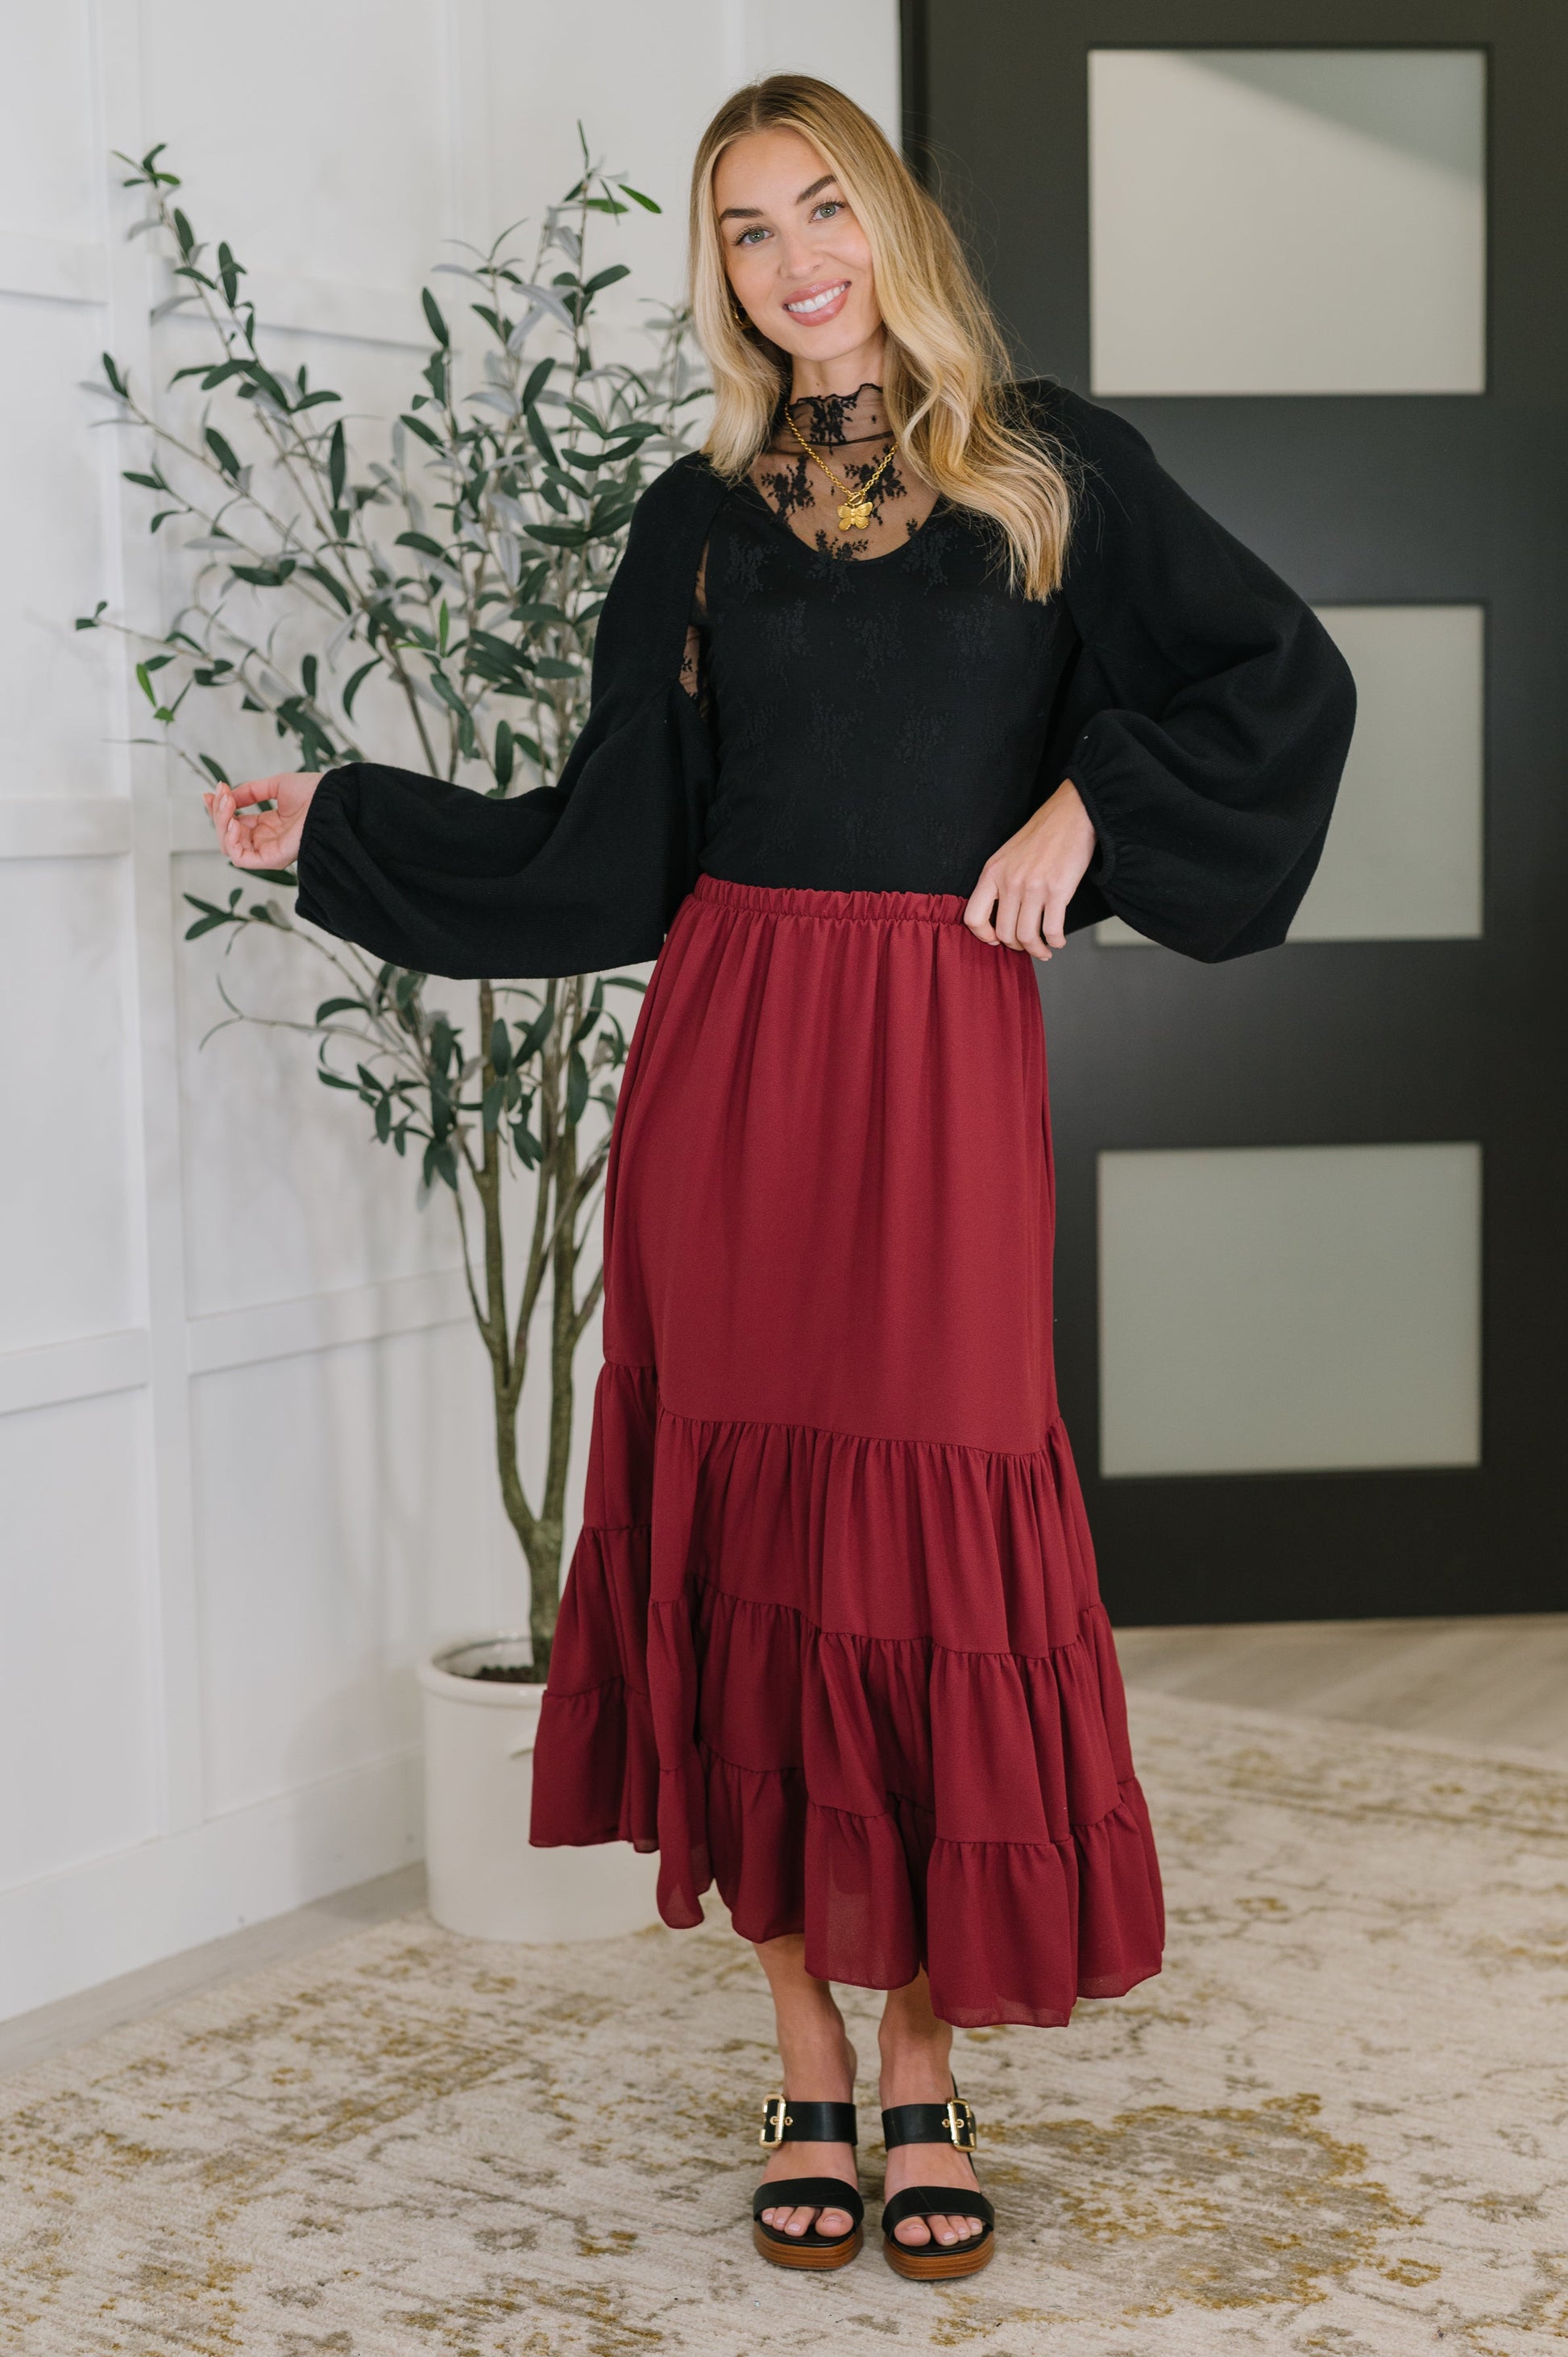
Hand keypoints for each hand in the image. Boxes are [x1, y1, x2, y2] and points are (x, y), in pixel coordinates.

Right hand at [202, 772, 323, 869]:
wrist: (332, 798)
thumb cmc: (313, 793)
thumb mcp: (274, 787)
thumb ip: (250, 792)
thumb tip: (227, 796)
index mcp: (268, 826)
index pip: (234, 823)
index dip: (219, 808)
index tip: (213, 791)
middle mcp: (266, 841)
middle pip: (228, 836)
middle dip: (218, 813)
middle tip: (221, 794)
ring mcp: (268, 851)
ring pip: (229, 847)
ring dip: (221, 823)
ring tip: (227, 803)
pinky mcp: (271, 860)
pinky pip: (240, 859)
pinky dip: (230, 840)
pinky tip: (235, 821)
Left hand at [964, 780, 1096, 962]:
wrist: (1071, 815)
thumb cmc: (1042, 835)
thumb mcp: (1007, 856)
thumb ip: (999, 882)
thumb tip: (1000, 914)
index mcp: (992, 872)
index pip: (972, 917)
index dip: (983, 935)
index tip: (995, 940)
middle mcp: (1009, 881)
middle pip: (1004, 932)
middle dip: (1016, 946)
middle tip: (1027, 946)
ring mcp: (1033, 887)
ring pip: (1027, 936)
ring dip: (1036, 950)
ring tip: (1043, 950)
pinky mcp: (1057, 890)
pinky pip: (1052, 930)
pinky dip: (1055, 941)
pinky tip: (1058, 940)